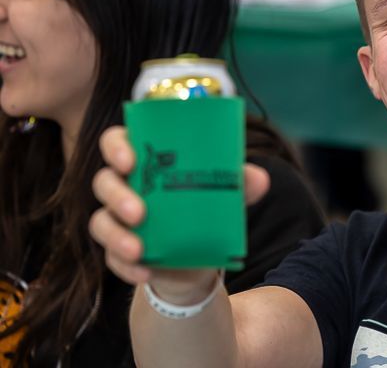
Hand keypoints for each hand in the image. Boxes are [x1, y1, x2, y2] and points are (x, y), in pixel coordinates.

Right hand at [89, 126, 270, 300]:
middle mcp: (125, 187)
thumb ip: (239, 183)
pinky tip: (145, 272)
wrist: (200, 257)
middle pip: (104, 182)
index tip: (130, 160)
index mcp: (146, 161)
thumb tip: (258, 179)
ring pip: (101, 222)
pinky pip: (112, 258)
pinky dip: (127, 266)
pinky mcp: (118, 252)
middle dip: (118, 196)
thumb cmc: (205, 208)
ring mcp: (118, 220)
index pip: (117, 141)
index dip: (117, 146)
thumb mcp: (224, 194)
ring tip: (139, 249)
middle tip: (140, 212)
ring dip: (117, 236)